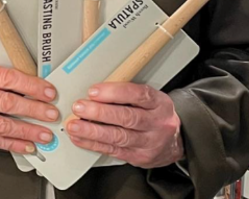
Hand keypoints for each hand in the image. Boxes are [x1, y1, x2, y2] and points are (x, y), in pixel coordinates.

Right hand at [0, 60, 59, 154]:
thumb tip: (31, 82)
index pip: (8, 79)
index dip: (32, 86)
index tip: (49, 92)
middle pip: (7, 103)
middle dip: (34, 110)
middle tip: (52, 114)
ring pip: (0, 125)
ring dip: (26, 131)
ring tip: (44, 134)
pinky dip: (11, 144)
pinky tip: (25, 145)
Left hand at [66, 83, 184, 168]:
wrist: (174, 143)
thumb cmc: (157, 118)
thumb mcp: (153, 102)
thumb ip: (130, 96)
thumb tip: (97, 93)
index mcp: (160, 104)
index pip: (139, 95)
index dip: (115, 92)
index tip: (94, 91)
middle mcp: (156, 123)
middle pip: (128, 117)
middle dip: (100, 112)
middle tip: (80, 107)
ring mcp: (148, 142)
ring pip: (118, 136)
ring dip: (93, 131)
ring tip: (75, 125)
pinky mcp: (138, 157)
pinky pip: (113, 150)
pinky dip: (93, 144)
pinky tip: (81, 138)